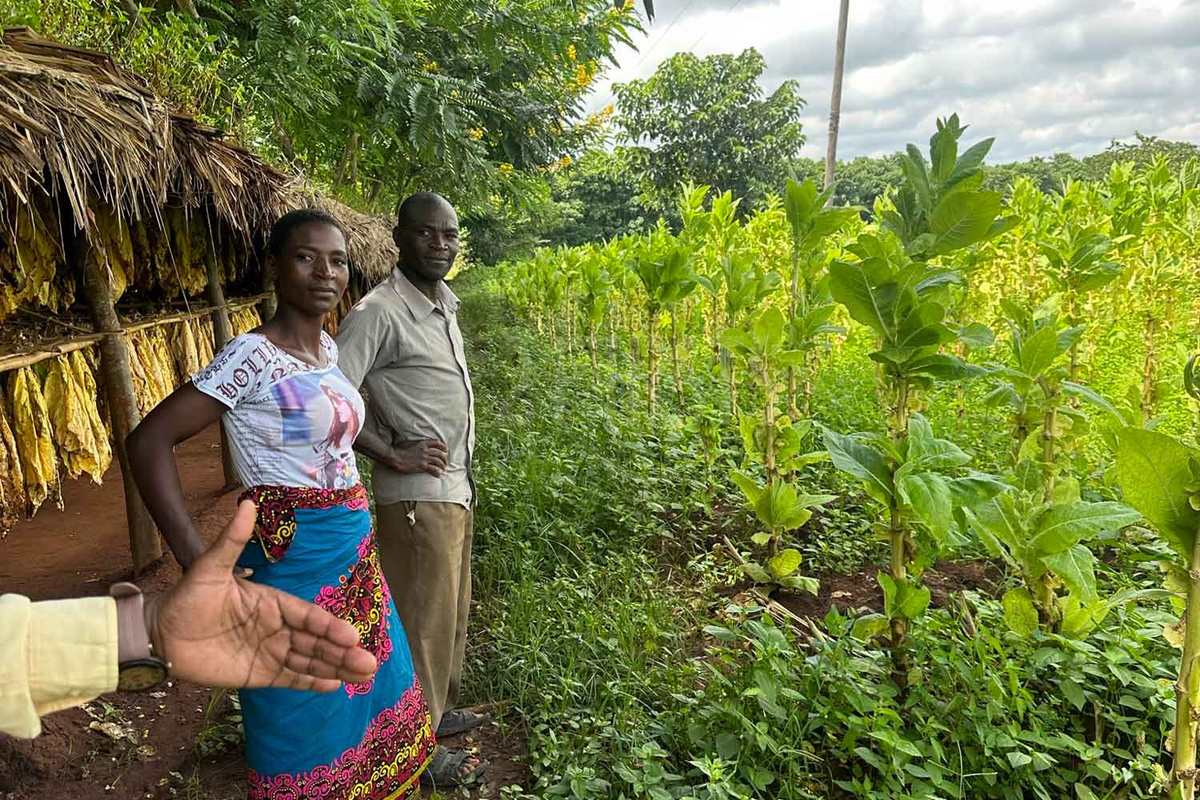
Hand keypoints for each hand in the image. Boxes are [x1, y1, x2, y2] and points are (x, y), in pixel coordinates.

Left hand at [145, 500, 377, 691]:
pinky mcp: (258, 675)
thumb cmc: (187, 597)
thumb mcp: (209, 567)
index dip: (328, 626)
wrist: (159, 635)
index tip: (349, 635)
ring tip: (364, 676)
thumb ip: (232, 540)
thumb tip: (247, 503)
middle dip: (343, 652)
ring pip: (310, 661)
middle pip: (316, 641)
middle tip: (369, 663)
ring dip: (336, 667)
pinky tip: (333, 687)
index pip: (307, 615)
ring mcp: (269, 651)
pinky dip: (311, 683)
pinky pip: (290, 679)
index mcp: (272, 602)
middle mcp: (277, 627)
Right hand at [390, 439, 448, 476]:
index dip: (443, 446)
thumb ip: (416, 444)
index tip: (446, 450)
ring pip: (438, 461)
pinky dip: (438, 472)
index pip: (437, 443)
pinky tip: (439, 475)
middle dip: (444, 458)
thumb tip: (418, 445)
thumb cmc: (399, 450)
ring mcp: (424, 458)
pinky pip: (433, 469)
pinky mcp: (422, 466)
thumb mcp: (410, 443)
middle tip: (445, 462)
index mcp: (423, 443)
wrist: (395, 457)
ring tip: (444, 469)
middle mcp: (425, 450)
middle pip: (440, 453)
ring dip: (443, 466)